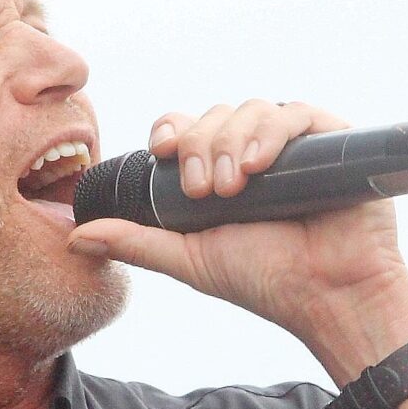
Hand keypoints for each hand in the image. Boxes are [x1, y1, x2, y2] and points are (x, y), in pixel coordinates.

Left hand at [68, 100, 407, 379]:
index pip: (186, 130)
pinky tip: (258, 164)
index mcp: (219, 171)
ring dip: (230, 142)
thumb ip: (136, 243)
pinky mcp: (332, 141)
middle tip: (203, 192)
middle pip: (212, 118)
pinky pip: (294, 114)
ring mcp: (293, 145)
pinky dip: (270, 132)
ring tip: (234, 188)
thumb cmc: (265, 280)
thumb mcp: (190, 259)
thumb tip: (75, 236)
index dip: (171, 131)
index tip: (163, 150)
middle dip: (200, 146)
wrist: (329, 297)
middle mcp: (254, 152)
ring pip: (248, 111)